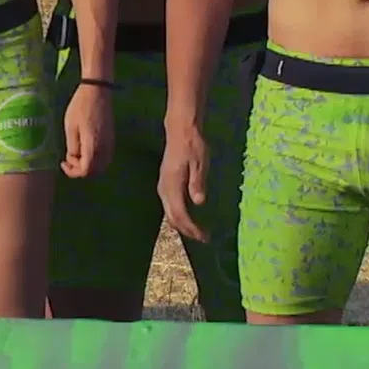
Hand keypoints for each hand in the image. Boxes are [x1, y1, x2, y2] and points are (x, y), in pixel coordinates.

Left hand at [60, 82, 112, 177]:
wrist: (98, 91)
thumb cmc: (80, 107)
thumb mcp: (70, 127)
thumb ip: (72, 147)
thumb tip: (74, 159)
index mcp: (93, 146)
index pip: (86, 171)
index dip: (73, 172)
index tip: (63, 162)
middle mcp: (105, 148)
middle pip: (96, 172)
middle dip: (81, 170)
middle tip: (69, 159)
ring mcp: (110, 144)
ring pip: (102, 166)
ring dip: (89, 165)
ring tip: (76, 153)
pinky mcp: (112, 139)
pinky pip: (105, 157)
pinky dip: (95, 160)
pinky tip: (85, 149)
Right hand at [157, 120, 209, 241]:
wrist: (180, 130)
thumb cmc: (193, 145)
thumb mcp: (200, 163)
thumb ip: (198, 182)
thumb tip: (199, 202)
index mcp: (172, 185)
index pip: (181, 214)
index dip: (192, 228)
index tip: (205, 236)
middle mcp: (164, 188)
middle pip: (173, 217)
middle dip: (187, 230)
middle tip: (203, 238)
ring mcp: (163, 186)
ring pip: (169, 212)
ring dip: (182, 224)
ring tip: (197, 231)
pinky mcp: (165, 183)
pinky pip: (169, 205)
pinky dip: (178, 215)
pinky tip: (188, 216)